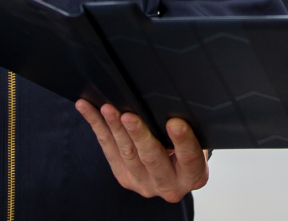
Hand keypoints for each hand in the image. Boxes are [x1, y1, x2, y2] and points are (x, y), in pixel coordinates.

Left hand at [76, 100, 208, 201]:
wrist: (176, 169)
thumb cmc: (189, 148)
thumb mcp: (200, 140)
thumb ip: (192, 129)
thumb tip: (178, 103)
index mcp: (193, 176)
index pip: (189, 158)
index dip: (182, 141)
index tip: (175, 123)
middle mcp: (168, 185)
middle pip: (152, 158)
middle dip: (139, 136)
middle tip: (130, 117)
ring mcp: (143, 183)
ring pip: (127, 153)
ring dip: (115, 129)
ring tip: (108, 110)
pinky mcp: (124, 177)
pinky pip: (109, 149)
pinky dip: (97, 126)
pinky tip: (87, 109)